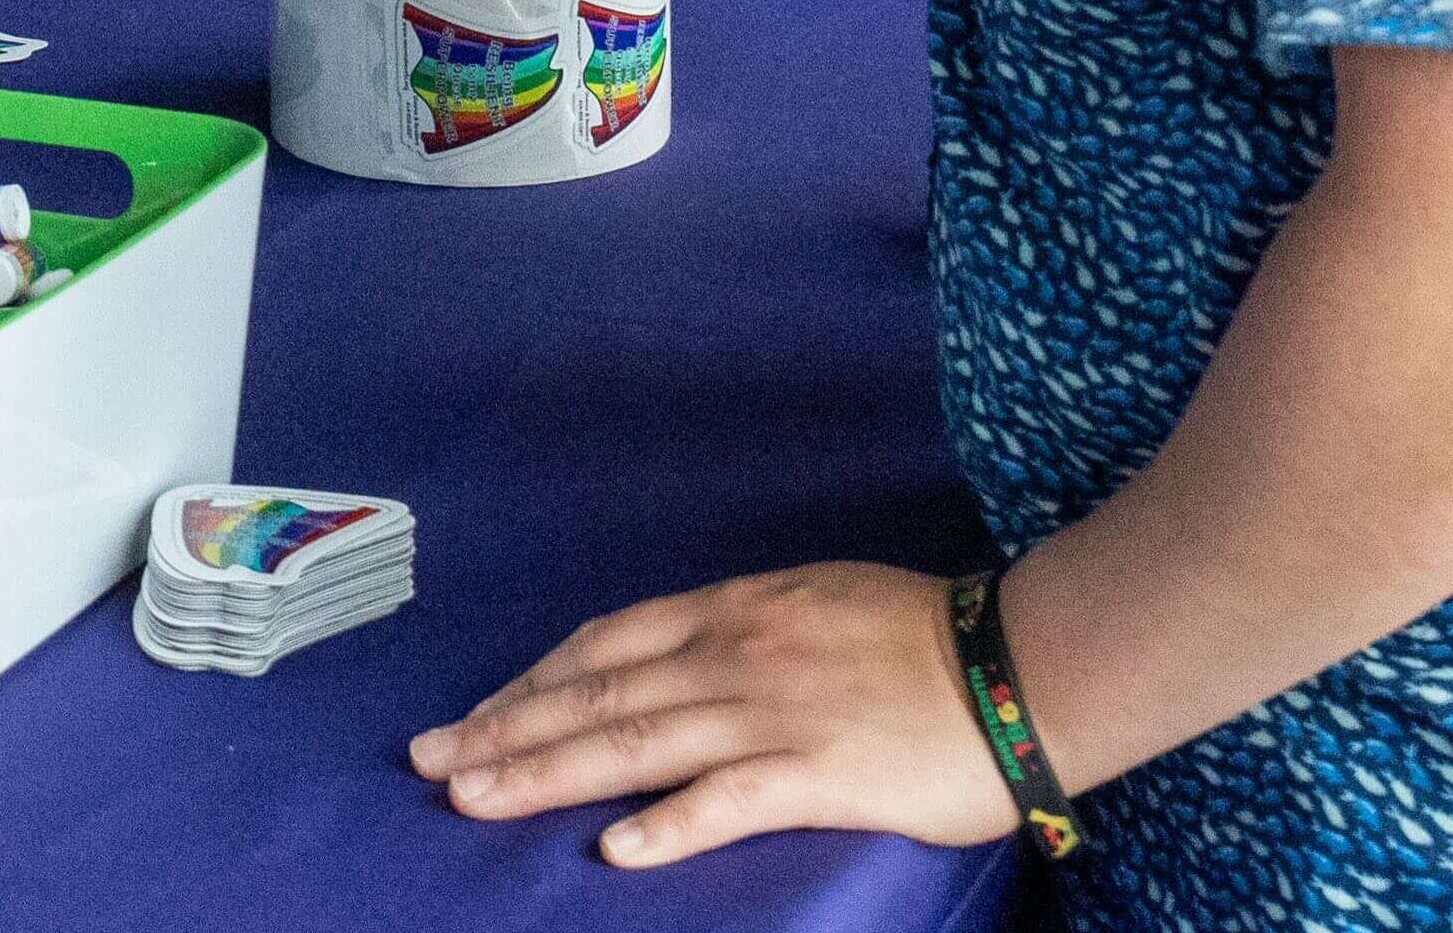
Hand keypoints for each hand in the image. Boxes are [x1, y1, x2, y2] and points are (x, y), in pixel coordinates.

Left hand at [413, 560, 1014, 862]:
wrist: (1023, 661)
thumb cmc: (923, 637)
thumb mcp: (811, 602)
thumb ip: (741, 630)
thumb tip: (680, 659)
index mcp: (731, 611)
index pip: (604, 645)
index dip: (531, 680)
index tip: (476, 711)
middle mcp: (733, 655)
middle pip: (595, 694)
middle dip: (503, 728)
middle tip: (429, 761)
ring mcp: (772, 713)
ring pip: (635, 744)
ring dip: (545, 771)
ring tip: (474, 797)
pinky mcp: (819, 773)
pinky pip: (728, 801)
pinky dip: (668, 825)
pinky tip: (616, 851)